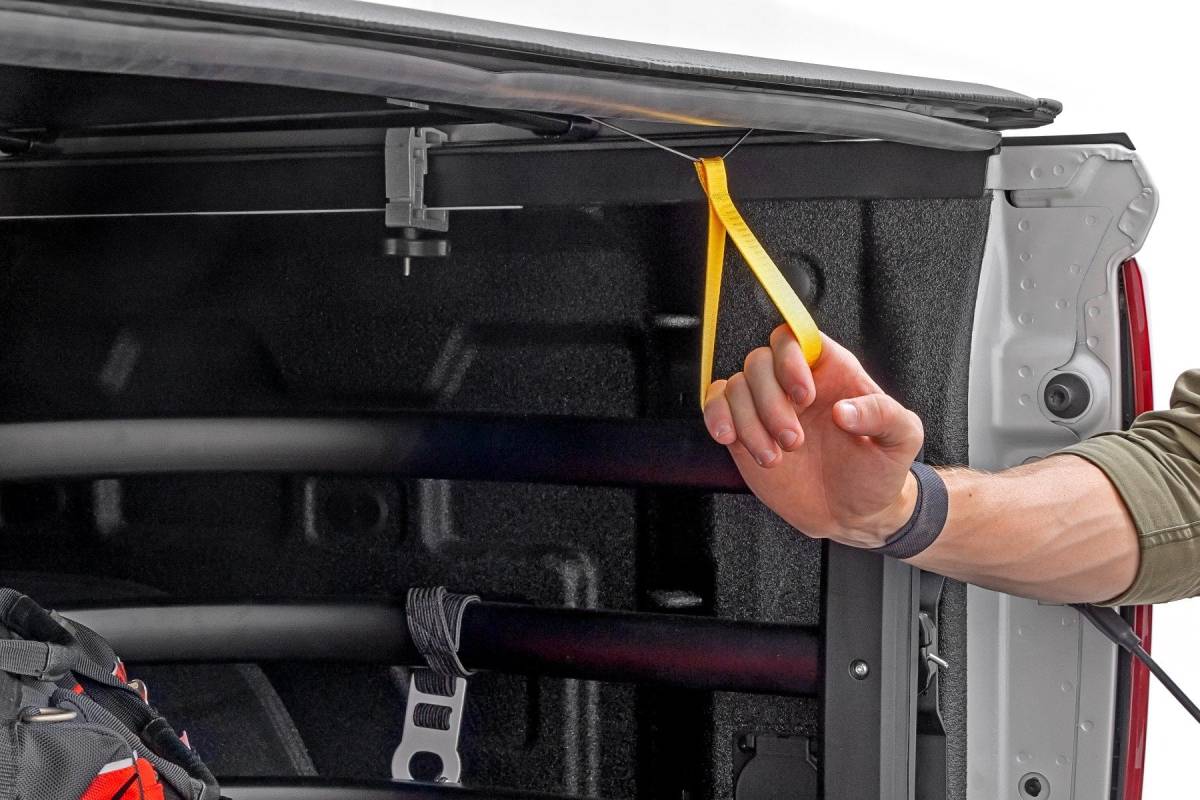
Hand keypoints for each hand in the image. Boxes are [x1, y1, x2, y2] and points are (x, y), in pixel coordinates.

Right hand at [702, 326, 923, 547]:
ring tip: (774, 458)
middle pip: (760, 362)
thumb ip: (883, 415)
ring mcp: (766, 406)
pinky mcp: (744, 431)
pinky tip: (731, 437)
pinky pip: (716, 406)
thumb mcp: (901, 440)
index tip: (805, 395)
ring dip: (749, 422)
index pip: (797, 338)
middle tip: (794, 440)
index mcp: (832, 372)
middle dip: (771, 402)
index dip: (791, 359)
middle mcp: (794, 383)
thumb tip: (844, 410)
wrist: (854, 515)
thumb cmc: (879, 471)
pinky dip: (716, 417)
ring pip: (736, 386)